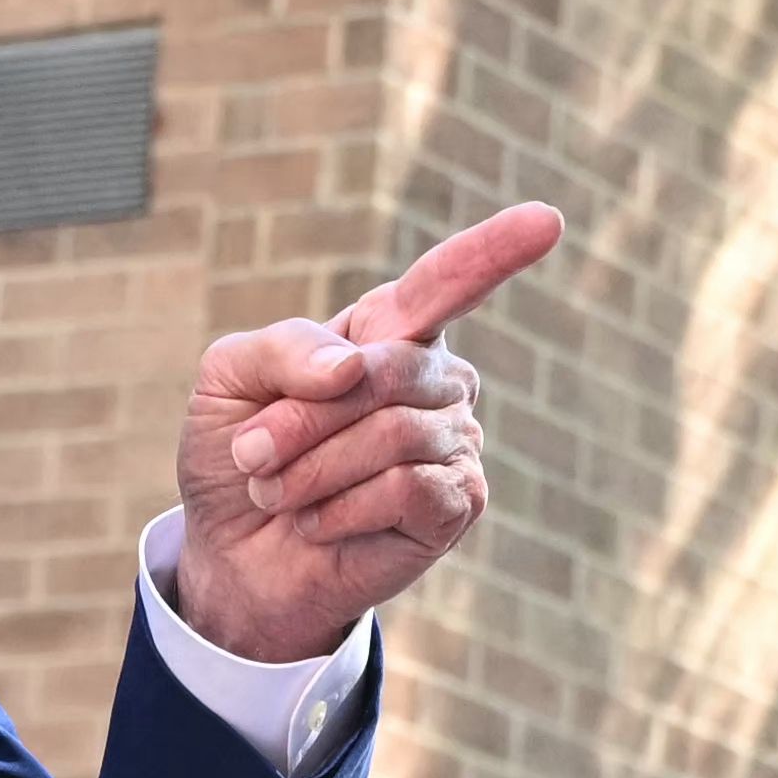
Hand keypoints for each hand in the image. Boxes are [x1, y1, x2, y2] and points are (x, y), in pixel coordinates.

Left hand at [176, 203, 556, 662]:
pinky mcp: (459, 505)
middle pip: (385, 370)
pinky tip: (320, 524)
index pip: (448, 280)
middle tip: (251, 454)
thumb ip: (285, 348)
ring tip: (277, 493)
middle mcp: (436, 380)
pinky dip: (340, 510)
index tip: (548, 220)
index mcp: (389, 330)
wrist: (233, 558)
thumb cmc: (237, 455)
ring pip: (391, 433)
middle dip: (302, 418)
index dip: (495, 251)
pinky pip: (406, 488)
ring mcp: (455, 442)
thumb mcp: (229, 379)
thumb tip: (355, 365)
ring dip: (310, 471)